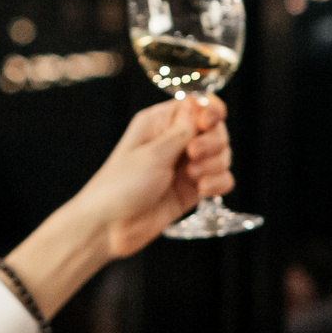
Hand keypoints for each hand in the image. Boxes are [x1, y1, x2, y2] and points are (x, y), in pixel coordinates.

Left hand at [81, 96, 234, 259]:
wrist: (109, 227)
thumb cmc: (121, 186)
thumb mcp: (152, 154)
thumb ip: (182, 132)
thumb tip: (200, 107)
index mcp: (160, 123)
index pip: (197, 105)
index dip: (210, 112)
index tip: (206, 125)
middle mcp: (175, 141)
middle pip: (215, 130)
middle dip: (213, 142)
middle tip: (193, 155)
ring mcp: (185, 167)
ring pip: (221, 155)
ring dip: (215, 165)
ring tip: (193, 178)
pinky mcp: (192, 190)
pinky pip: (221, 180)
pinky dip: (218, 184)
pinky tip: (203, 191)